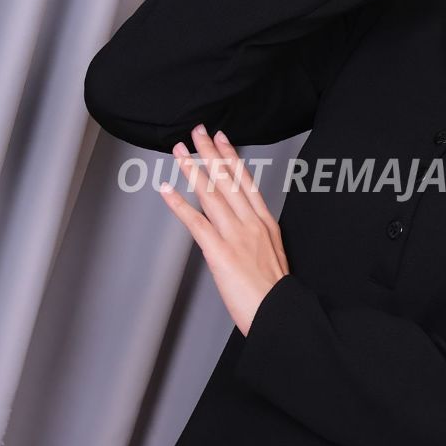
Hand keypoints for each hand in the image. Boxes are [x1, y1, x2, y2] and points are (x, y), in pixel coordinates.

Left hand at [159, 124, 289, 335]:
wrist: (278, 313)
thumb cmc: (275, 293)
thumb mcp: (274, 256)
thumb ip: (258, 237)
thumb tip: (245, 229)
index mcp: (266, 224)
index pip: (246, 181)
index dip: (232, 157)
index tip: (222, 139)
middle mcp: (251, 224)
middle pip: (228, 180)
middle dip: (211, 153)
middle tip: (198, 131)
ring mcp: (235, 236)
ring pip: (211, 194)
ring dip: (193, 170)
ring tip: (180, 151)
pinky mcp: (219, 252)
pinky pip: (196, 223)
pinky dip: (179, 204)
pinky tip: (167, 190)